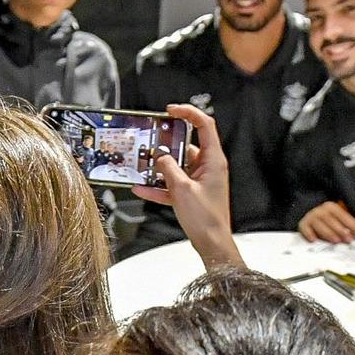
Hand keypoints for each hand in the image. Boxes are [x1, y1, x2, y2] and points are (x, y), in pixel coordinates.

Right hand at [133, 103, 241, 268]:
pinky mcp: (191, 193)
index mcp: (213, 160)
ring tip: (141, 166)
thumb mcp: (182, 190)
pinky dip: (158, 186)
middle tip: (150, 142)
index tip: (171, 111)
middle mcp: (208, 167)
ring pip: (176, 166)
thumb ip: (168, 169)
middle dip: (166, 145)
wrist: (211, 243)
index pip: (204, 125)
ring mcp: (199, 180)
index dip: (188, 113)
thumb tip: (160, 158)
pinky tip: (142, 188)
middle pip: (185, 146)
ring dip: (159, 168)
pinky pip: (172, 184)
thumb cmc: (206, 218)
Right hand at [298, 200, 354, 244]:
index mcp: (332, 207)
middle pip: (333, 222)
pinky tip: (314, 240)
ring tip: (335, 241)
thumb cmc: (328, 219)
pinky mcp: (303, 224)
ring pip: (320, 226)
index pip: (345, 217)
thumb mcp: (342, 218)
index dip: (353, 226)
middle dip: (341, 231)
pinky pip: (306, 229)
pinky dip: (310, 234)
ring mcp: (311, 217)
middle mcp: (321, 211)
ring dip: (328, 234)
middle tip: (348, 241)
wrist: (308, 214)